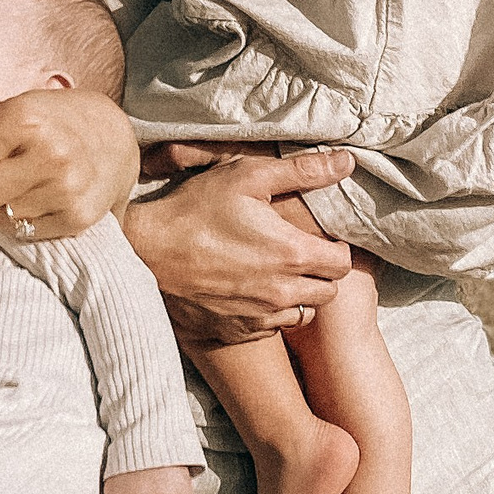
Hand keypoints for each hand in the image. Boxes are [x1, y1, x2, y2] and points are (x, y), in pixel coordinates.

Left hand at [0, 85, 139, 243]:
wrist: (114, 137)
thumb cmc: (46, 121)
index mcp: (24, 116)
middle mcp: (50, 151)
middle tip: (1, 172)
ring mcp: (67, 187)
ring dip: (5, 206)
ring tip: (28, 182)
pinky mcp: (79, 218)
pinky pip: (25, 233)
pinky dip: (28, 220)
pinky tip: (45, 198)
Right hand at [123, 147, 358, 344]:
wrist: (145, 252)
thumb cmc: (195, 209)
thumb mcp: (247, 176)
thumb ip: (303, 171)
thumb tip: (348, 162)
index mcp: (292, 254)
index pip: (344, 263)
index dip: (336, 248)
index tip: (318, 239)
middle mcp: (282, 291)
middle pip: (329, 292)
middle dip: (322, 273)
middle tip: (299, 254)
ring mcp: (260, 316)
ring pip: (304, 314)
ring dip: (299, 295)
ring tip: (278, 274)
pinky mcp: (238, 331)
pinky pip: (272, 327)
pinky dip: (270, 312)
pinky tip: (251, 291)